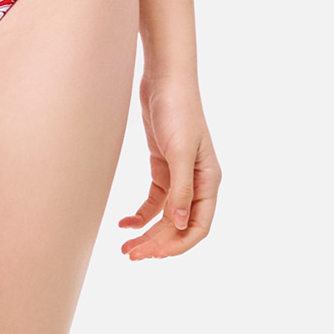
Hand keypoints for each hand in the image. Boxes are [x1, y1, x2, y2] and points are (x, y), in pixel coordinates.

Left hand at [119, 75, 220, 259]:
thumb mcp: (178, 151)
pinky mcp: (163, 165)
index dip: (177, 245)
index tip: (153, 255)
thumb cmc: (178, 110)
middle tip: (131, 254)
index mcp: (209, 181)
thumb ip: (180, 189)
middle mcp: (198, 182)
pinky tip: (125, 222)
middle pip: (179, 225)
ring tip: (126, 247)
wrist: (165, 78)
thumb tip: (179, 225)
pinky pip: (155, 200)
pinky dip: (141, 214)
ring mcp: (180, 175)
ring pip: (166, 215)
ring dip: (148, 232)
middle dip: (157, 243)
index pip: (198, 226)